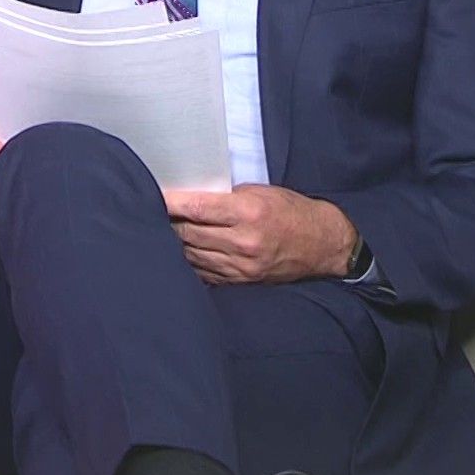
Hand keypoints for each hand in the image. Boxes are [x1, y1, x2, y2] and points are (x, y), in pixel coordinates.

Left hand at [164, 184, 355, 285]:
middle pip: (188, 233)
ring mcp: (242, 266)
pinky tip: (182, 251)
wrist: (322, 244)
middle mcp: (243, 242)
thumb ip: (226, 196)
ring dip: (175, 243)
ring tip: (163, 230)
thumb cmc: (291, 211)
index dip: (170, 203)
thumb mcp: (261, 192)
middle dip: (168, 222)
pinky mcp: (242, 281)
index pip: (197, 208)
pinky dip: (190, 261)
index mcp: (248, 213)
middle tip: (152, 210)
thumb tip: (191, 198)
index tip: (153, 195)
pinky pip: (204, 272)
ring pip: (192, 255)